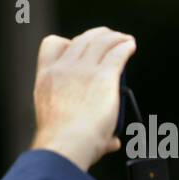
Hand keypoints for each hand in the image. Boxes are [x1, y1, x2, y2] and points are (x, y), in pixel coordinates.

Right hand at [29, 26, 137, 172]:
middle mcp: (63, 68)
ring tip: (125, 40)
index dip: (68, 42)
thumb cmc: (64, 142)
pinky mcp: (103, 77)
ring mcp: (82, 71)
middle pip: (81, 40)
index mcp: (46, 77)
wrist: (67, 143)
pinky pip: (116, 54)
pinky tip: (131, 46)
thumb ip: (88, 129)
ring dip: (114, 38)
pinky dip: (125, 47)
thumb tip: (113, 142)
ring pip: (100, 42)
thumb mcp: (62, 126)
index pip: (52, 44)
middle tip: (110, 38)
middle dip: (97, 36)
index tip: (79, 46)